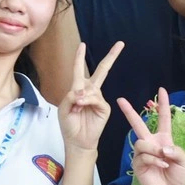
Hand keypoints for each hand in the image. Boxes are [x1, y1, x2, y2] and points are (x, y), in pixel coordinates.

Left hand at [59, 40, 122, 156]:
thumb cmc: (69, 125)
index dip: (80, 57)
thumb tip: (83, 91)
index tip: (82, 45)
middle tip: (120, 44)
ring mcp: (98, 99)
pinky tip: (82, 107)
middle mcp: (90, 91)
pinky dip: (88, 101)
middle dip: (111, 57)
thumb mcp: (64, 108)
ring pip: (93, 89)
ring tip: (76, 107)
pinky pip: (97, 99)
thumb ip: (71, 96)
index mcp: (78, 89)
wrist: (77, 141)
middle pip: (102, 70)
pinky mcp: (104, 108)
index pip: (79, 69)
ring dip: (83, 96)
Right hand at [118, 89, 184, 184]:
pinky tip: (162, 167)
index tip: (162, 90)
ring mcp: (143, 153)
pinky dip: (155, 161)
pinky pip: (143, 156)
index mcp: (164, 139)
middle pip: (138, 124)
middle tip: (120, 100)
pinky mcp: (138, 164)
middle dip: (129, 111)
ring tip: (164, 159)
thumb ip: (176, 151)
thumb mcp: (183, 161)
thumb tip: (162, 147)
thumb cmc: (177, 176)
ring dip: (154, 150)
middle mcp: (151, 143)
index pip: (164, 119)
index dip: (163, 105)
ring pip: (142, 142)